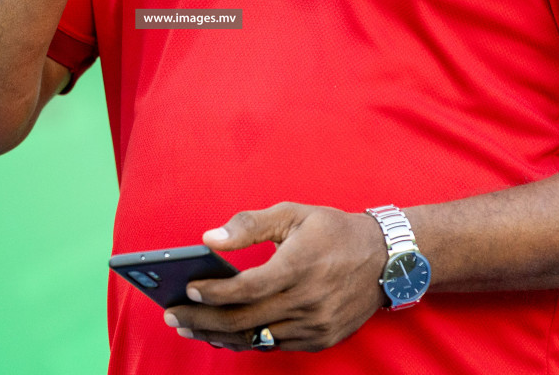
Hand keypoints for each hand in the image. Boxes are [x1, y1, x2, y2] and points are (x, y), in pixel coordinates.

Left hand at [163, 202, 387, 352]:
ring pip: (257, 337)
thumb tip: (209, 238)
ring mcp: (315, 325)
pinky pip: (275, 344)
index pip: (245, 288)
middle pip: (243, 319)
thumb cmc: (333, 231)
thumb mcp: (293, 213)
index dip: (212, 292)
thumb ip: (249, 224)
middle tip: (172, 316)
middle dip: (201, 319)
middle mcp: (307, 300)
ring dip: (218, 335)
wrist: (386, 260)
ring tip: (190, 326)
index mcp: (299, 265)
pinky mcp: (321, 339)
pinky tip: (224, 333)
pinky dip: (247, 340)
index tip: (186, 288)